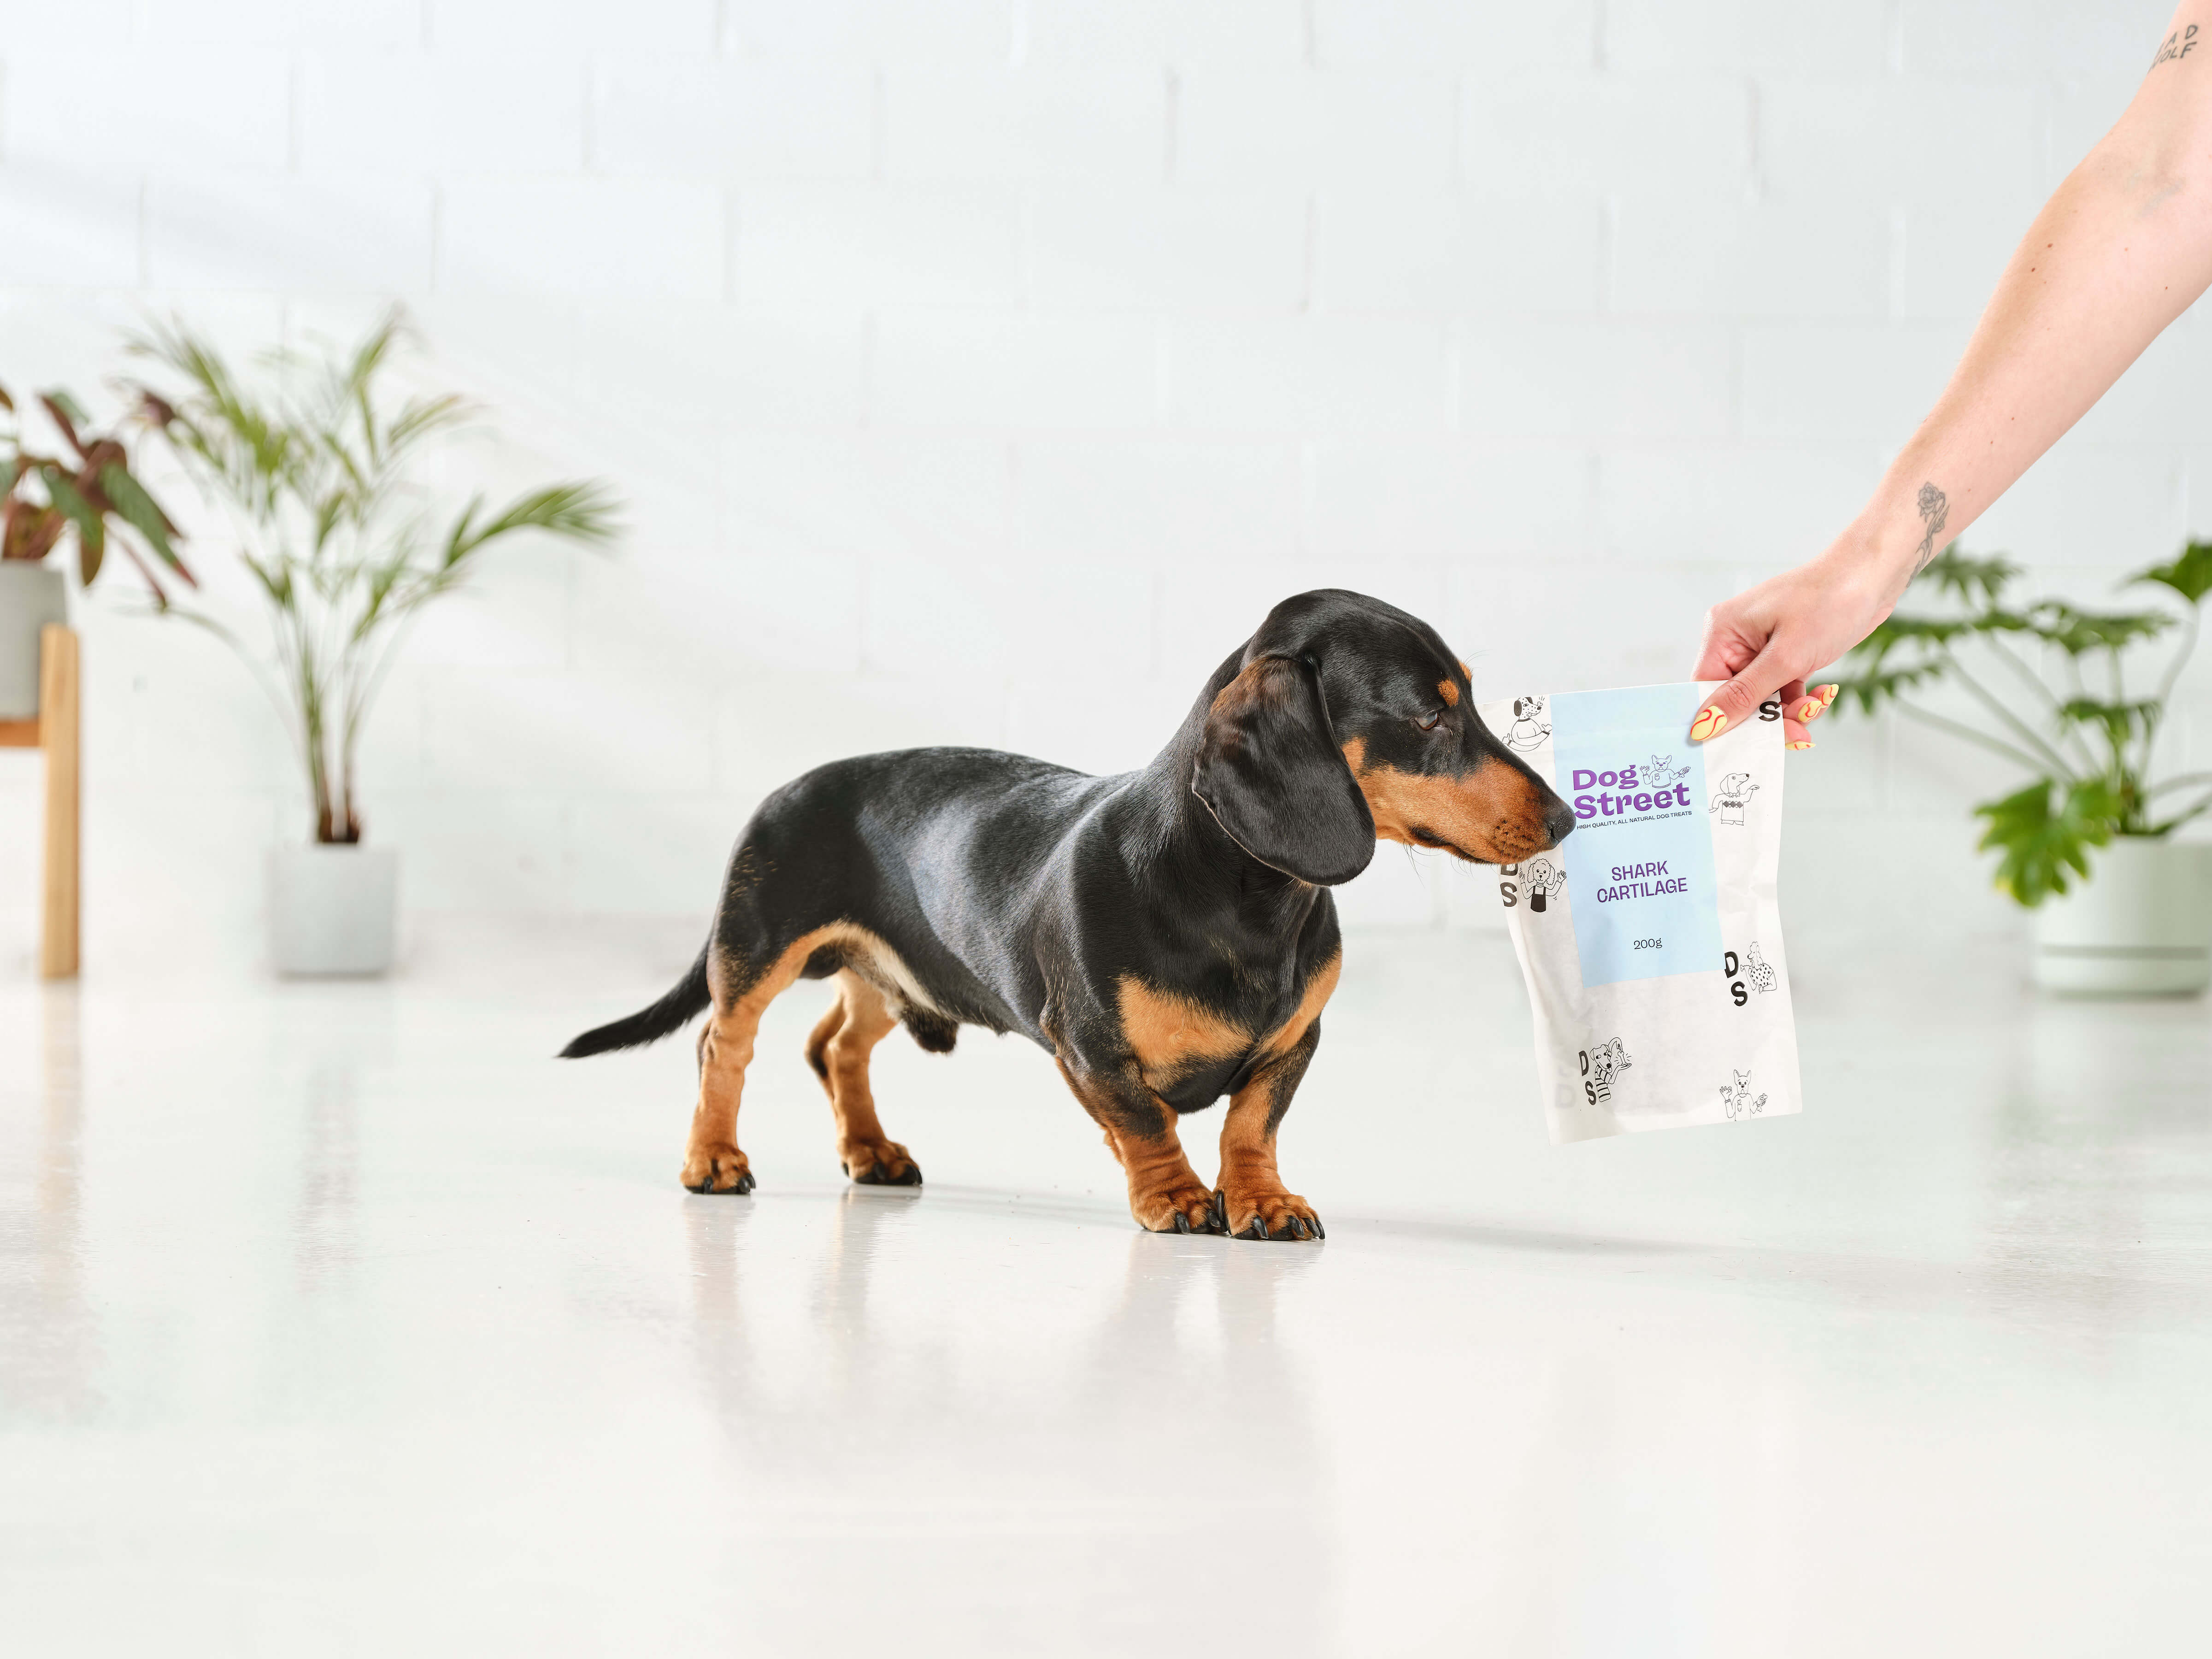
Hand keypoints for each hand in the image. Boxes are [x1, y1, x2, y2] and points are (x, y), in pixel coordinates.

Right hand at [1690, 540, 1897, 747]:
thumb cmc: (1831, 601)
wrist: (1874, 577)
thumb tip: (1704, 726)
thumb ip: (1744, 695)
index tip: (1744, 743)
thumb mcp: (1786, 657)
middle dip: (1766, 718)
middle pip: (1734, 698)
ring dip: (1789, 712)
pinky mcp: (1785, 654)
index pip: (1704, 688)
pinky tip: (1823, 695)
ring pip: (1762, 699)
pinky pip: (1782, 691)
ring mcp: (1761, 648)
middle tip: (1795, 733)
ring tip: (1815, 707)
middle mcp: (1736, 640)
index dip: (1720, 719)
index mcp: (1722, 631)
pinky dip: (1801, 700)